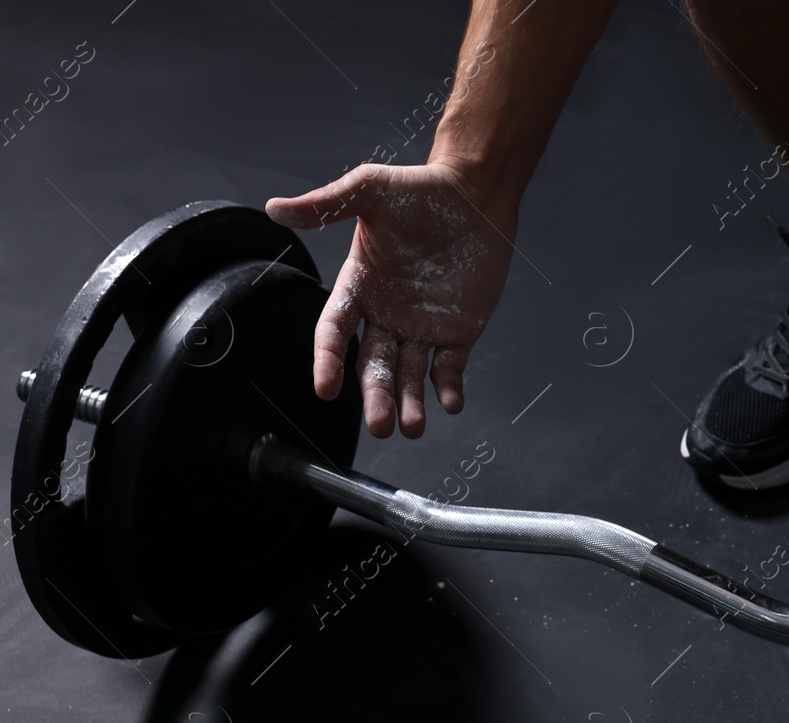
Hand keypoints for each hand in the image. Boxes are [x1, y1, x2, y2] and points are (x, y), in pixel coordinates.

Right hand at [266, 162, 515, 437]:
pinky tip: (452, 402)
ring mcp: (421, 327)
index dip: (328, 360)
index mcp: (358, 288)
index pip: (335, 332)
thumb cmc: (419, 189)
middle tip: (380, 425)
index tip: (326, 388)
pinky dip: (449, 388)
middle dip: (375, 397)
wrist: (473, 193)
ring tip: (411, 427)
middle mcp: (385, 315)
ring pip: (409, 375)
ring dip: (409, 403)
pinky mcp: (457, 332)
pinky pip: (449, 368)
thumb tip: (275, 209)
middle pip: (373, 366)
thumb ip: (324, 205)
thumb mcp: (368, 190)